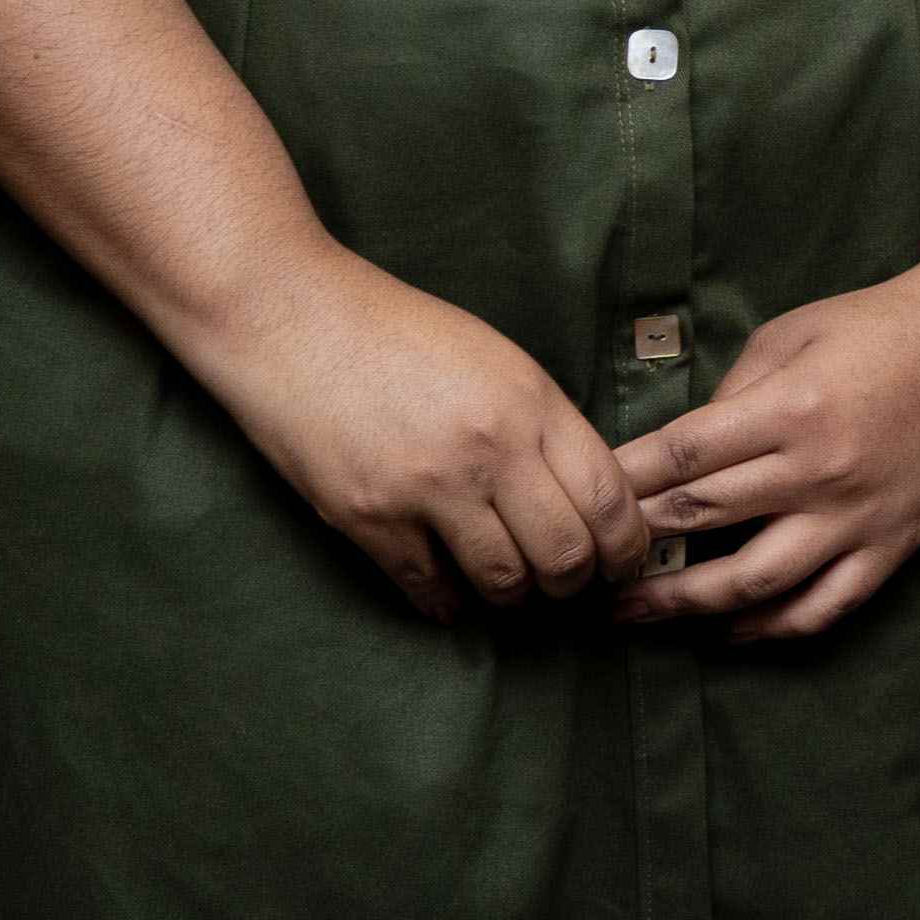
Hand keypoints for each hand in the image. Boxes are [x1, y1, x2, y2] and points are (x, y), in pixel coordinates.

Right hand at [181, 248, 641, 620]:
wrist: (292, 318)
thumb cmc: (398, 330)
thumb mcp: (497, 360)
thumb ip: (543, 424)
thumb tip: (584, 494)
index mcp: (530, 403)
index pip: (608, 499)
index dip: (627, 545)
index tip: (624, 561)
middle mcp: (488, 450)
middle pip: (565, 554)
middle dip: (575, 582)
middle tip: (567, 583)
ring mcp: (426, 488)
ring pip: (503, 581)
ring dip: (514, 597)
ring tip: (512, 589)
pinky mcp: (368, 517)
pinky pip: (426, 587)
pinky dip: (446, 602)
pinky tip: (451, 594)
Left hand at [607, 266, 919, 641]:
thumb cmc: (880, 326)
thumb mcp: (792, 335)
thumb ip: (732, 397)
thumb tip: (680, 458)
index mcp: (792, 408)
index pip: (681, 459)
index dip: (618, 483)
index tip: (575, 498)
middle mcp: (822, 470)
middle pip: (702, 521)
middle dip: (631, 543)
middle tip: (579, 559)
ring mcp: (860, 516)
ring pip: (754, 583)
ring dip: (682, 604)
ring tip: (629, 613)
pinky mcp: (893, 545)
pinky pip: (824, 607)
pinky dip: (770, 629)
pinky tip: (727, 632)